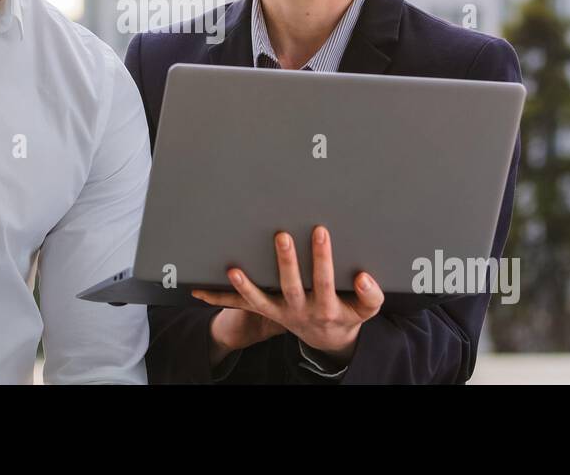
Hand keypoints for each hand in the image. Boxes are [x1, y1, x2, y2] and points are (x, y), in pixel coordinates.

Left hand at [192, 226, 382, 362]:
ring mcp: (279, 312)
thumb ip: (370, 295)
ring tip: (233, 270)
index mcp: (326, 307)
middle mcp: (299, 310)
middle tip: (281, 235)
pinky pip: (241, 307)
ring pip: (259, 300)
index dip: (322, 258)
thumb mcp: (366, 310)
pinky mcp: (264, 311)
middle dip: (286, 261)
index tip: (320, 231)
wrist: (328, 337)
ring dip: (246, 286)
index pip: (324, 280)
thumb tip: (363, 277)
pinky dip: (220, 299)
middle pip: (291, 286)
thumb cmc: (347, 313)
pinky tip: (200, 291)